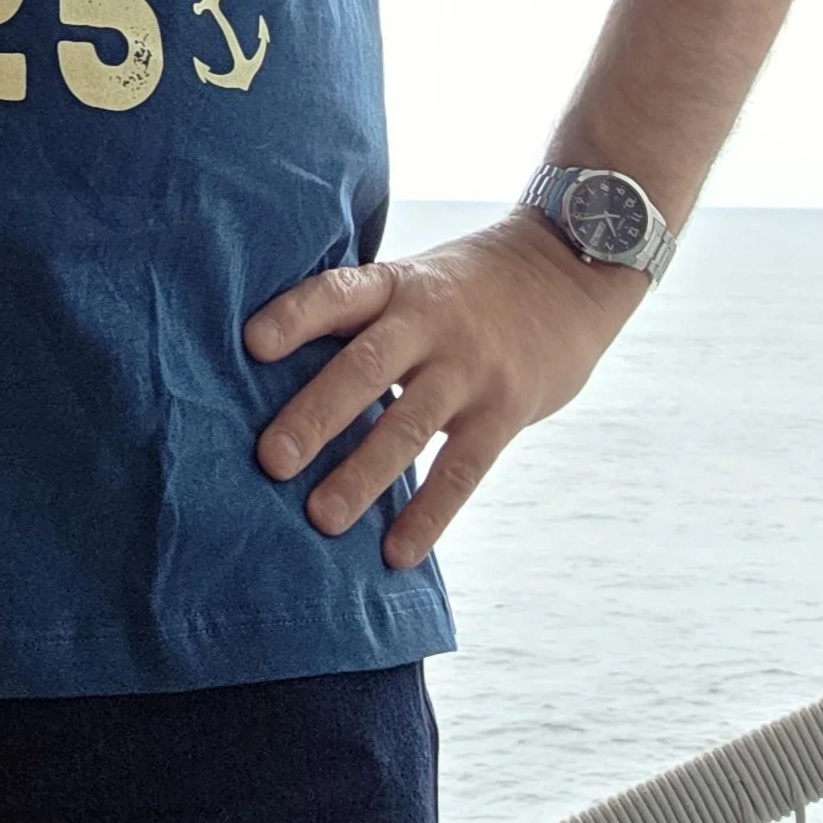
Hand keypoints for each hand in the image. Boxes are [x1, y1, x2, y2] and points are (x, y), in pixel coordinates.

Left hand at [244, 213, 644, 565]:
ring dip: (362, 475)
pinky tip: (397, 553)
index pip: (337, 294)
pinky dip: (429, 514)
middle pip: (364, 368)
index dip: (296, 316)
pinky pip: (462, 469)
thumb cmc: (471, 285)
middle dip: (315, 416)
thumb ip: (366, 318)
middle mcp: (429, 322)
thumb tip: (283, 373)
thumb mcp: (418, 278)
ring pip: (408, 426)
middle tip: (271, 461)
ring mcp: (469, 368)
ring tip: (320, 519)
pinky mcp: (506, 409)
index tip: (251, 344)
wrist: (572, 269)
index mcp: (397, 285)